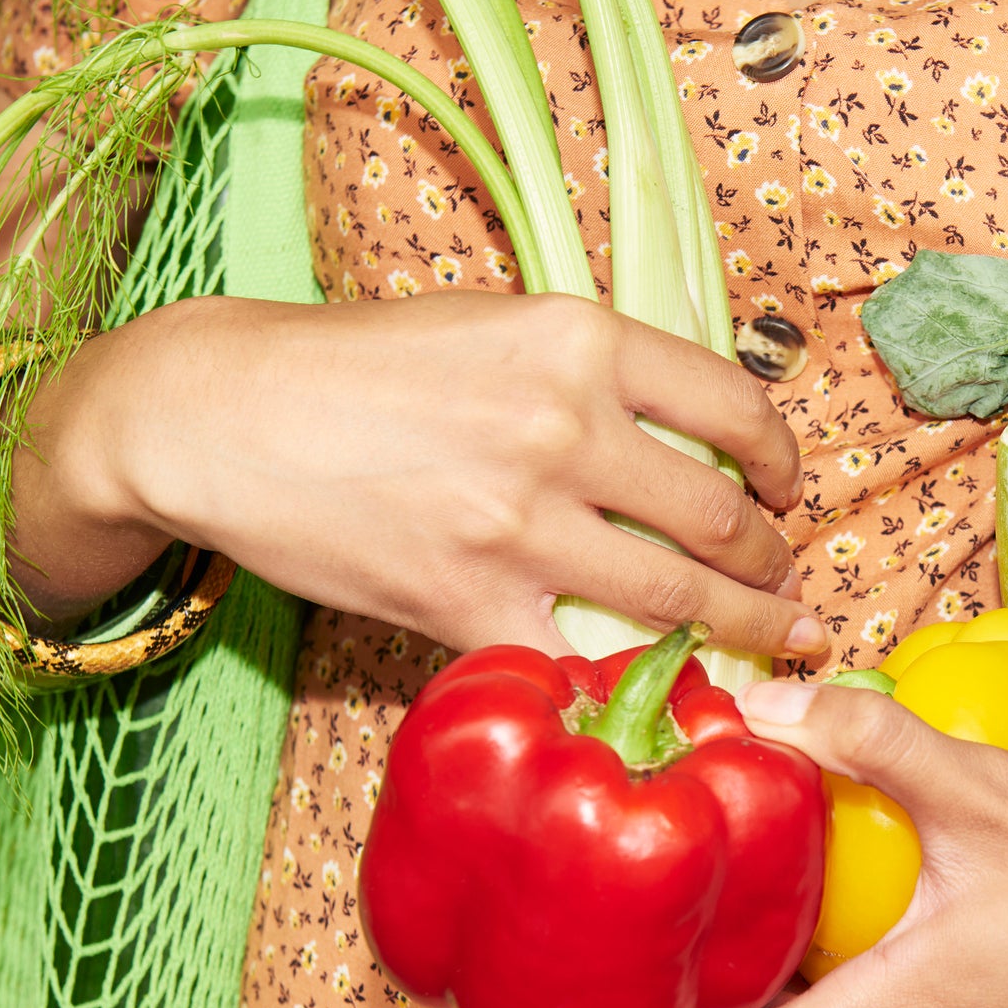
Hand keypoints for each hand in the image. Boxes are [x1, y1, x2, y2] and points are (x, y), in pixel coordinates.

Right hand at [11, 291, 826, 657]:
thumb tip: (684, 432)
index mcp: (578, 341)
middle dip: (770, 558)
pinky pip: (580, 655)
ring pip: (678, 597)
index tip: (786, 486)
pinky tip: (662, 683)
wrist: (222, 415)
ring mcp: (519, 522)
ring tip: (771, 635)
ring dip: (744, 626)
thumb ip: (588, 372)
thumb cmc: (356, 366)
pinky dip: (629, 675)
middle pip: (721, 514)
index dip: (781, 458)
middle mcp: (563, 426)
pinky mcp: (469, 600)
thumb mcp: (492, 324)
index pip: (736, 404)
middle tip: (781, 578)